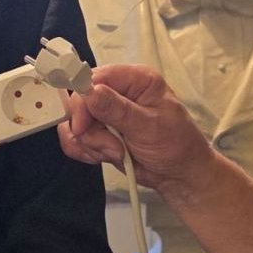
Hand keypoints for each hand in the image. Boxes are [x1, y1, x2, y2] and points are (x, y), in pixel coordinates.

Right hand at [57, 64, 215, 195]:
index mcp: (135, 80)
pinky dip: (86, 151)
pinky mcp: (99, 132)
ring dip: (92, 143)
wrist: (178, 174)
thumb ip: (118, 110)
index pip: (96, 78)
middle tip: (110, 145)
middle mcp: (118, 92)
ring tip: (117, 152)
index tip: (83, 124)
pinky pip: (76, 138)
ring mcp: (106, 113)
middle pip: (80, 101)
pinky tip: (106, 156)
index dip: (84, 100)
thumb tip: (90, 92)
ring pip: (75, 123)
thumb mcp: (149, 126)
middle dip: (90, 129)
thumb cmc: (176, 144)